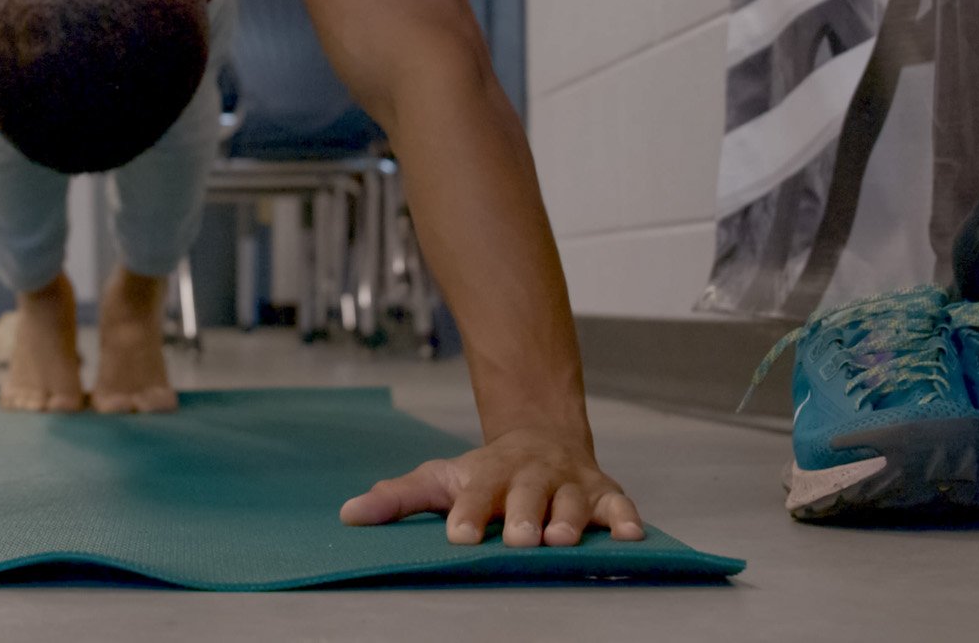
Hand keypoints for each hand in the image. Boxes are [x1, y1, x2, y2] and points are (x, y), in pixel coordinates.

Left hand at [339, 427, 642, 547]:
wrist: (540, 437)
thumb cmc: (485, 472)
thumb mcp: (440, 479)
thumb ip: (397, 498)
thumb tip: (348, 515)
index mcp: (489, 473)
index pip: (476, 492)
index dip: (468, 514)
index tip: (458, 536)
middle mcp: (531, 476)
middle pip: (527, 494)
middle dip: (523, 516)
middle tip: (518, 539)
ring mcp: (569, 484)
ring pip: (572, 502)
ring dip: (569, 520)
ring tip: (561, 540)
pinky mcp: (604, 494)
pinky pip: (619, 506)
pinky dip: (626, 519)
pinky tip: (630, 536)